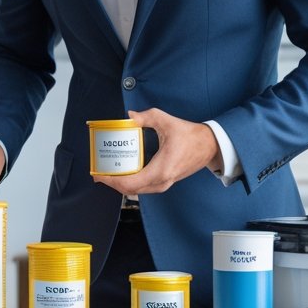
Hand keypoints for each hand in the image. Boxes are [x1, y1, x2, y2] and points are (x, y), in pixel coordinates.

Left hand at [93, 108, 221, 195]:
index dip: (111, 181)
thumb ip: (146, 117)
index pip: (130, 183)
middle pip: (129, 190)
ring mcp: (164, 184)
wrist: (209, 146)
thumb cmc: (190, 136)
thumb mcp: (166, 122)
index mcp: (161, 170)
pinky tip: (122, 172)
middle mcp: (161, 182)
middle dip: (111, 183)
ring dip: (120, 184)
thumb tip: (129, 116)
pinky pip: (143, 187)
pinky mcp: (165, 182)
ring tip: (107, 173)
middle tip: (97, 172)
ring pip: (136, 191)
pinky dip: (129, 182)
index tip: (98, 174)